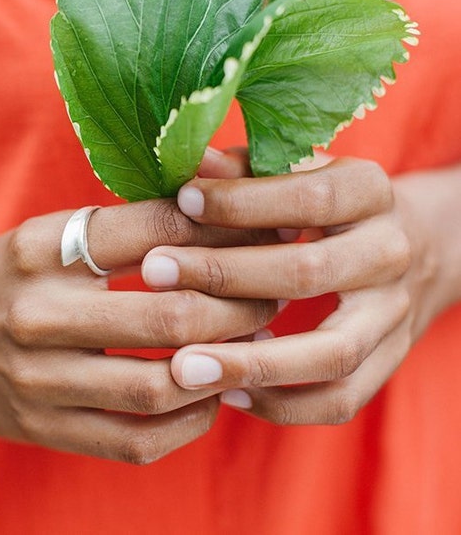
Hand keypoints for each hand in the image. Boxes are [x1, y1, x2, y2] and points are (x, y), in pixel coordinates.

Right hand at [0, 198, 277, 463]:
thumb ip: (128, 226)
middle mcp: (36, 312)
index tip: (271, 235)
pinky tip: (208, 397)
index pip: (158, 229)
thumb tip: (226, 216)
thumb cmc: (9, 277)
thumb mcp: (53, 234)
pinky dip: (189, 423)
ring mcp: (36, 379)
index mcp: (42, 247)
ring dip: (223, 368)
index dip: (230, 232)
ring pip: (161, 386)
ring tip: (250, 349)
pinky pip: (135, 440)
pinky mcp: (40, 428)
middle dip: (244, 307)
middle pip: (173, 314)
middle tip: (274, 299)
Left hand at [143, 157, 433, 424]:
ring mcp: (395, 314)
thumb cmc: (327, 204)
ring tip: (183, 367)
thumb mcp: (298, 173)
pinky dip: (282, 405)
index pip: (309, 197)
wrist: (414, 243)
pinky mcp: (389, 362)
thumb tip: (193, 163)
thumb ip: (248, 170)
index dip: (242, 202)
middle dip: (224, 275)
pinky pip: (340, 400)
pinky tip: (225, 396)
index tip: (180, 202)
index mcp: (370, 192)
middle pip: (309, 273)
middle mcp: (390, 253)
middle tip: (154, 273)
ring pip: (330, 353)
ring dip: (252, 364)